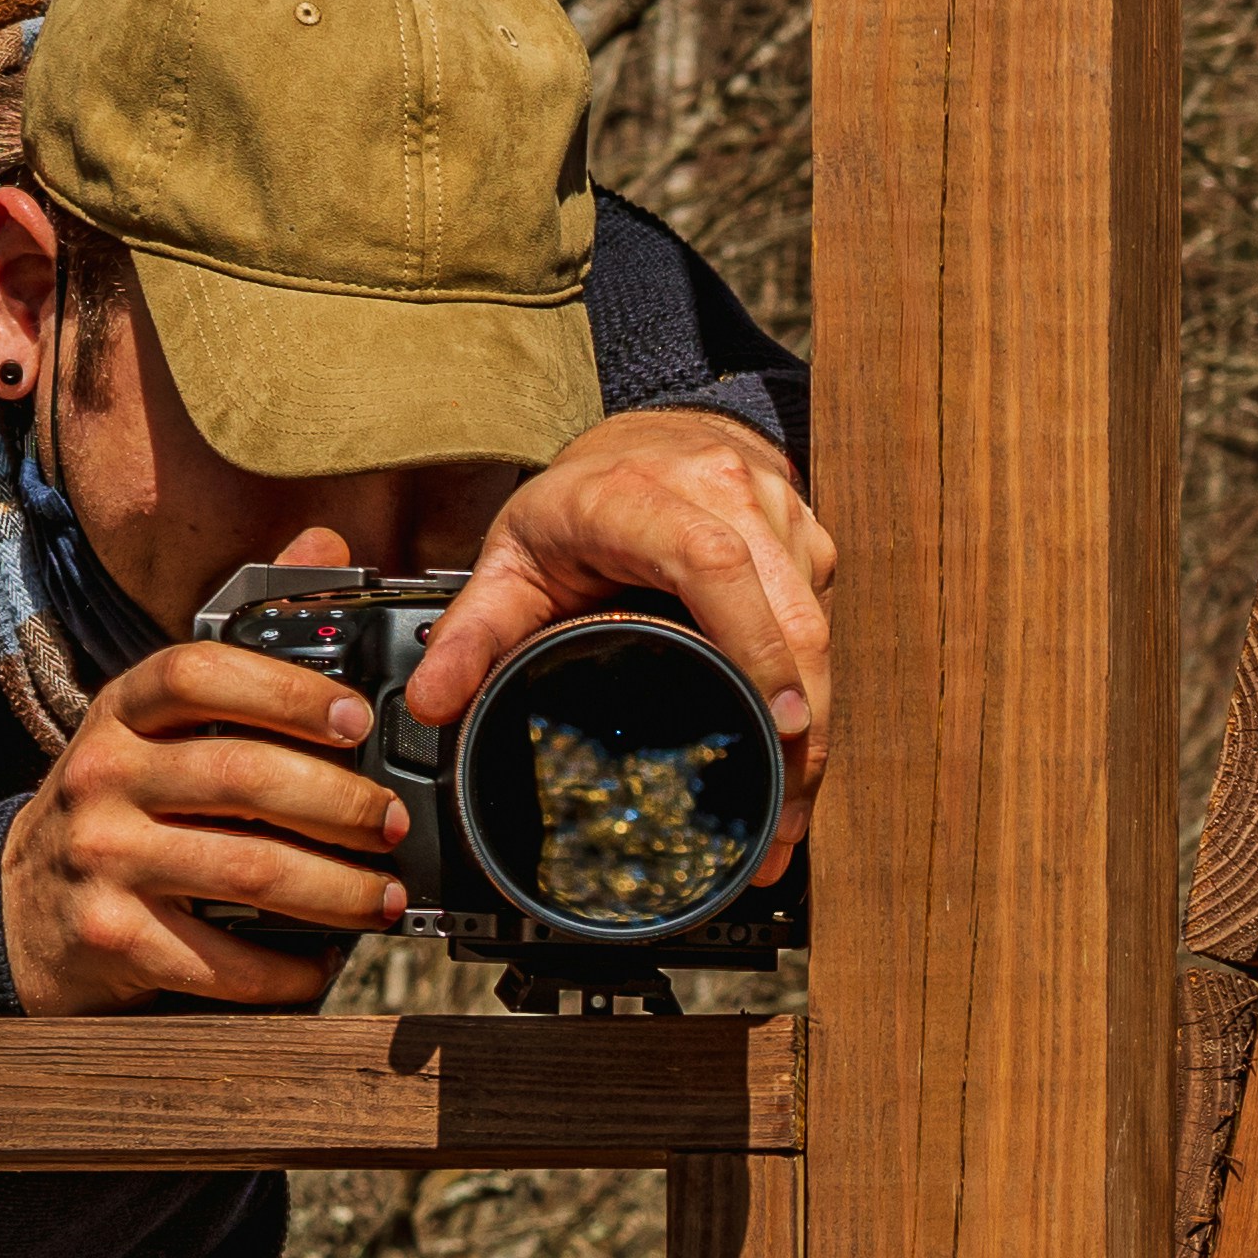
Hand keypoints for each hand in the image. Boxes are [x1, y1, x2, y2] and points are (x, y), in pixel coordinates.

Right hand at [1, 635, 410, 1012]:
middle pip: (240, 776)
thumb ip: (242, 639)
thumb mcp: (156, 719)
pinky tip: (319, 961)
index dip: (285, 689)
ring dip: (334, 890)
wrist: (19, 910)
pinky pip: (219, 958)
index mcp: (122, 711)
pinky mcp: (111, 939)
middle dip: (339, 803)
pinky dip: (284, 969)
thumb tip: (325, 541)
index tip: (356, 716)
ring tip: (380, 898)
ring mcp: (102, 860)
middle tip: (391, 823)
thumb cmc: (116, 806)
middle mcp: (103, 777)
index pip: (197, 673)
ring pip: (244, 869)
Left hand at [416, 407, 834, 867]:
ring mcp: (781, 517)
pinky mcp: (811, 544)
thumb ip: (473, 629)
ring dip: (814, 727)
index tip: (779, 723)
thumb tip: (433, 703)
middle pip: (792, 616)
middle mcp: (728, 496)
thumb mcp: (514, 555)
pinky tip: (795, 758)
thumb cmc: (584, 499)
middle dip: (801, 728)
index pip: (714, 564)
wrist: (655, 433)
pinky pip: (825, 628)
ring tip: (791, 815)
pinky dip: (813, 696)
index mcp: (646, 497)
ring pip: (820, 632)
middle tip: (782, 824)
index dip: (755, 645)